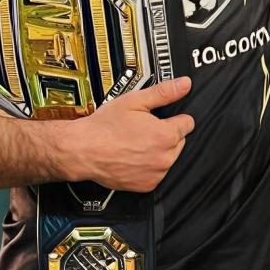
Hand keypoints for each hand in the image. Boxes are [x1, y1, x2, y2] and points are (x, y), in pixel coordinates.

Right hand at [63, 77, 194, 191]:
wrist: (82, 150)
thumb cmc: (104, 127)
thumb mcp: (135, 101)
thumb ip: (164, 92)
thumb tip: (184, 84)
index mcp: (166, 135)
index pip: (188, 123)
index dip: (174, 118)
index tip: (162, 118)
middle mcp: (165, 157)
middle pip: (179, 141)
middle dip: (166, 134)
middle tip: (144, 130)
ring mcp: (156, 173)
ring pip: (169, 157)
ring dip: (158, 151)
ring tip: (136, 143)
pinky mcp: (147, 185)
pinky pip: (157, 173)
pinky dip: (149, 167)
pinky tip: (133, 157)